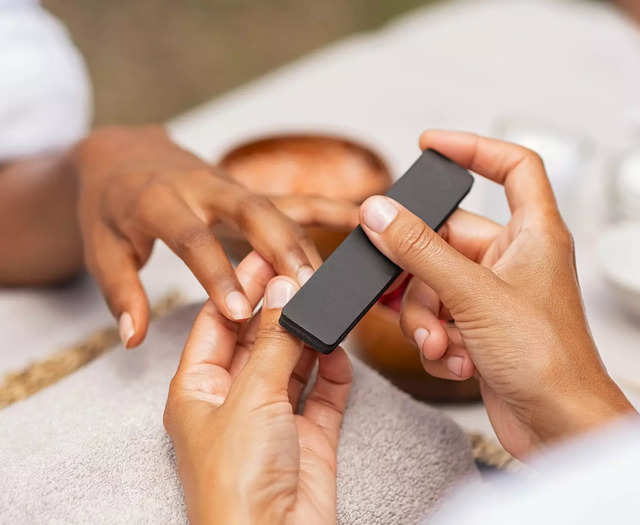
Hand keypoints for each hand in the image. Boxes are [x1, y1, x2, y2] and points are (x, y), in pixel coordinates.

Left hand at [76, 125, 356, 347]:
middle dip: (281, 249)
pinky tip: (359, 219)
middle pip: (249, 213)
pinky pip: (292, 199)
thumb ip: (121, 292)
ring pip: (277, 209)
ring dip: (307, 243)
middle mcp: (202, 188)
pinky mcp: (250, 191)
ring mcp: (231, 187)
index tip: (238, 311)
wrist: (125, 155)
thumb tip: (133, 336)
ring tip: (333, 281)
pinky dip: (327, 208)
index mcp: (158, 202)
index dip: (215, 273)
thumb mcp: (101, 249)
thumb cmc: (111, 207)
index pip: (192, 239)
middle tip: (305, 287)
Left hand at [164, 251, 351, 524]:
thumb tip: (285, 289)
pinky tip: (338, 348)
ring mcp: (274, 418)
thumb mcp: (251, 397)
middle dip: (280, 307)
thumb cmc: (236, 485)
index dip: (239, 288)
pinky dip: (333, 369)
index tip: (265, 255)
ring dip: (309, 335)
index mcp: (199, 391)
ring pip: (294, 362)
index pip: (217, 323)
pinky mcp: (310, 436)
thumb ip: (274, 340)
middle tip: (304, 270)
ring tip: (325, 300)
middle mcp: (235, 401)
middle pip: (258, 339)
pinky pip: (324, 391)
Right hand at [359, 130, 636, 458]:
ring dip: (426, 317)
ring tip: (442, 343)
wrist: (558, 428)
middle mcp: (513, 259)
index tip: (431, 144)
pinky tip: (456, 360)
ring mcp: (493, 295)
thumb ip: (420, 250)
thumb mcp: (473, 295)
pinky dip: (437, 340)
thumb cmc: (548, 361)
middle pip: (445, 239)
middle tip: (406, 291)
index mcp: (533, 233)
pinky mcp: (479, 328)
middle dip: (421, 276)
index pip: (512, 167)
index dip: (473, 148)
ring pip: (433, 284)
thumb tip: (380, 213)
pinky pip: (438, 317)